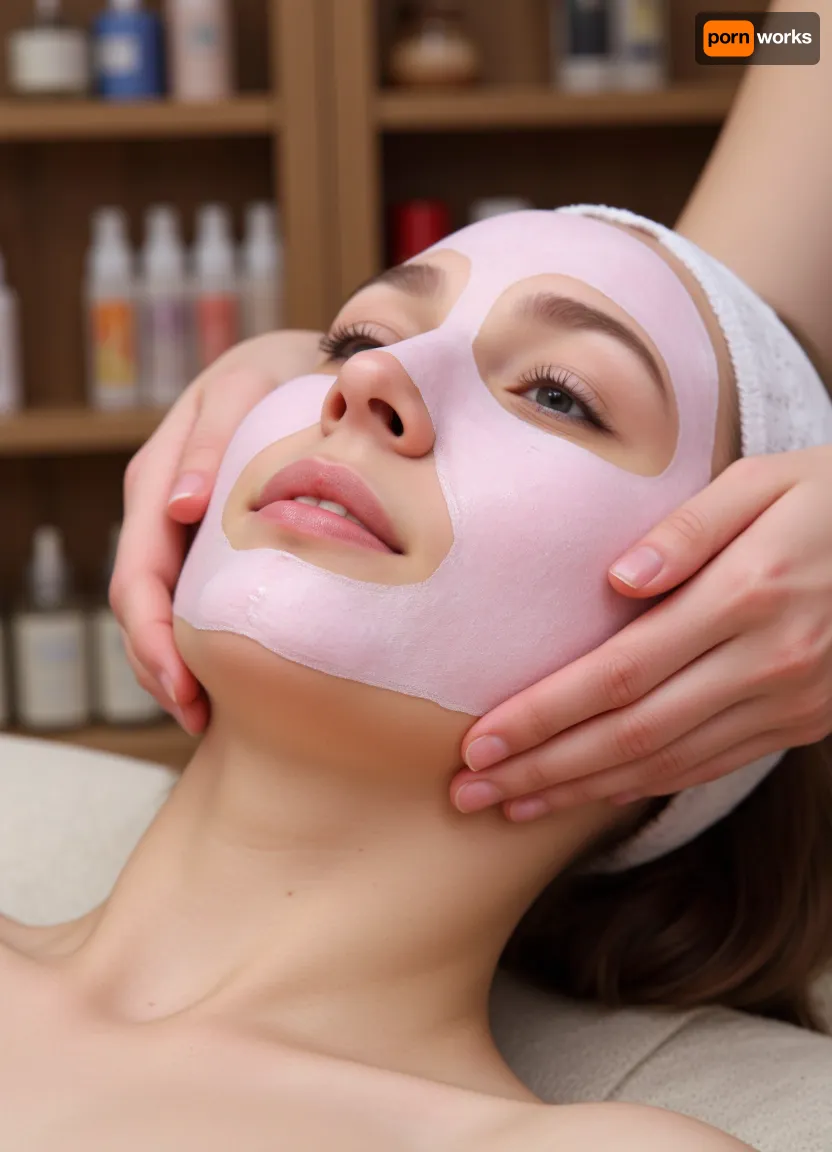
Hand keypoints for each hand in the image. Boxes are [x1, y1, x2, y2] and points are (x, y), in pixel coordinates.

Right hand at [110, 331, 322, 732]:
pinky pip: (188, 597)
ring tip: (204, 714)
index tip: (184, 685)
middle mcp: (159, 511)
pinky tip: (221, 679)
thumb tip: (182, 508)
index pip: (138, 575)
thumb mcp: (245, 393)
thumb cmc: (275, 376)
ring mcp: (179, 529)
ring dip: (173, 664)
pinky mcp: (206, 539)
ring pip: (160, 609)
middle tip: (195, 717)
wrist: (299, 365)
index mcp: (157, 480)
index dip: (153, 638)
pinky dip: (197, 641)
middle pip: (140, 604)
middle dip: (159, 666)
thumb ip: (210, 444)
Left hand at [450, 448, 831, 820]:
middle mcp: (764, 665)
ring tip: (512, 805)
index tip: (480, 740)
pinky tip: (591, 795)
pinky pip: (708, 767)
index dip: (544, 714)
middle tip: (469, 792)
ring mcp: (787, 705)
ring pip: (665, 765)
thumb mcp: (766, 482)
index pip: (620, 674)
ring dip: (581, 791)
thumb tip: (619, 577)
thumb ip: (690, 527)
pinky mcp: (800, 724)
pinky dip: (642, 788)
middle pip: (630, 735)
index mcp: (745, 598)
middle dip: (542, 768)